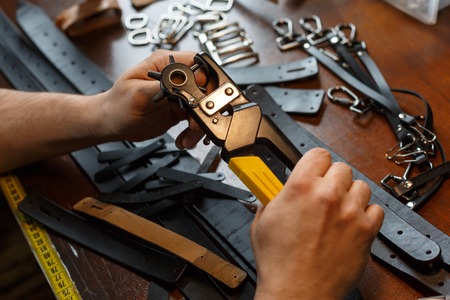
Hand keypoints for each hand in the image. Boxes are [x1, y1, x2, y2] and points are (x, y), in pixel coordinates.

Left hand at [96, 49, 204, 148]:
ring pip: (203, 105)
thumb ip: (163, 85)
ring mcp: (179, 94)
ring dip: (200, 124)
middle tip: (195, 123)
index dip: (204, 81)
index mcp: (164, 64)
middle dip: (204, 108)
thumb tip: (183, 80)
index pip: (197, 64)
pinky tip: (184, 139)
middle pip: (204, 86)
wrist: (112, 124)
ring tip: (189, 136)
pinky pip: (196, 119)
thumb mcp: (138, 93)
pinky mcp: (180, 110)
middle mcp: (175, 77)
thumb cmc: (118, 105)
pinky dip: (194, 131)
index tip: (200, 100)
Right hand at [251, 148, 383, 298]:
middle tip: (324, 193)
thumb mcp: (262, 223)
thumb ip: (272, 198)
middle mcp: (328, 195)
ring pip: (361, 186)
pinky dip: (366, 214)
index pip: (318, 155)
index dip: (315, 163)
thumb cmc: (279, 264)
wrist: (298, 292)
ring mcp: (350, 212)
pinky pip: (375, 209)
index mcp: (300, 187)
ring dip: (350, 194)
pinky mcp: (366, 230)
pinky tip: (351, 223)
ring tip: (338, 209)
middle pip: (341, 168)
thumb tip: (274, 190)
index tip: (314, 170)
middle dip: (332, 179)